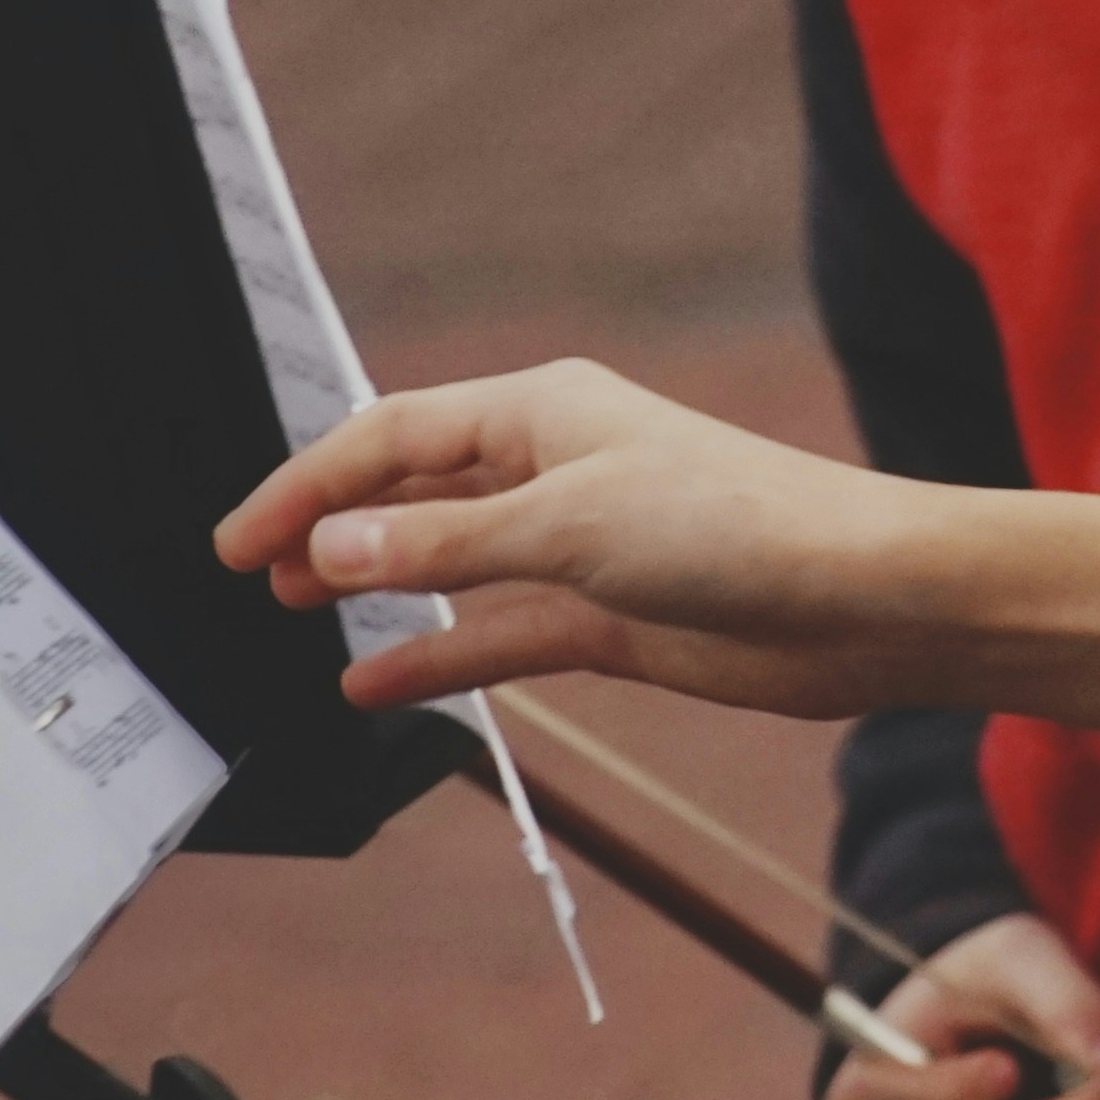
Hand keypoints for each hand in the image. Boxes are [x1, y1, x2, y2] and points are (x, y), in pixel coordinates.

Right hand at [218, 359, 979, 721]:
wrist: (862, 599)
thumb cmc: (736, 526)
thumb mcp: (569, 528)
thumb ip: (442, 542)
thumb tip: (329, 546)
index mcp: (542, 411)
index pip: (390, 433)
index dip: (307, 484)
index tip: (237, 543)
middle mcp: (554, 468)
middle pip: (412, 490)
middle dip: (330, 525)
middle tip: (251, 578)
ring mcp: (581, 544)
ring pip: (448, 563)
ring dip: (374, 586)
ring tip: (294, 616)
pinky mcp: (610, 615)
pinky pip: (496, 633)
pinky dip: (435, 655)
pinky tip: (373, 688)